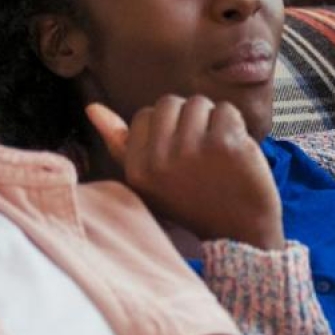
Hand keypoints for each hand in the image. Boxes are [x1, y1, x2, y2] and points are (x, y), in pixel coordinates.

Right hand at [87, 96, 284, 249]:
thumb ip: (120, 143)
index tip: (181, 155)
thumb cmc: (194, 202)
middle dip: (188, 119)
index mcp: (137, 168)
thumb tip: (93, 108)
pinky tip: (237, 152)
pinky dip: (237, 126)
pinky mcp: (225, 143)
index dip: (168, 129)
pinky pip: (227, 110)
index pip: (146, 114)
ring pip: (200, 103)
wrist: (241, 231)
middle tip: (201, 152)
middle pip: (171, 102)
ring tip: (219, 153)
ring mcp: (193, 150)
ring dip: (213, 121)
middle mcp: (160, 159)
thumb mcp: (149, 181)